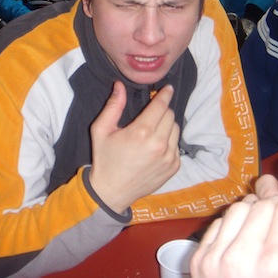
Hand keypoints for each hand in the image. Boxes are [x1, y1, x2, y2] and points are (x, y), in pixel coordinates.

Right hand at [88, 82, 179, 213]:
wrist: (111, 192)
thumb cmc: (105, 158)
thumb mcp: (101, 130)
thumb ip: (113, 106)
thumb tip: (119, 85)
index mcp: (141, 132)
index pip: (161, 105)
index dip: (165, 94)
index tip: (168, 88)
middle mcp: (159, 144)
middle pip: (170, 115)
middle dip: (162, 111)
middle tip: (150, 114)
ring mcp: (169, 157)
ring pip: (176, 129)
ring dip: (166, 126)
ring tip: (152, 131)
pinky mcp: (174, 167)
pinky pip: (177, 145)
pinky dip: (169, 142)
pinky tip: (154, 147)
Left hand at [191, 174, 277, 277]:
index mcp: (277, 265)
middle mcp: (242, 257)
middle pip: (263, 205)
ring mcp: (215, 257)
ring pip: (239, 208)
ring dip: (255, 209)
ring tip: (267, 221)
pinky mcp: (199, 260)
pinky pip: (220, 223)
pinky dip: (235, 222)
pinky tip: (246, 234)